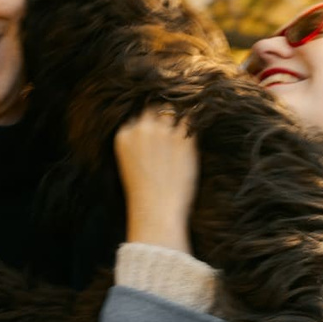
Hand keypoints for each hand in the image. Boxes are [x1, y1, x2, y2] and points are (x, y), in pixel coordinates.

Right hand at [113, 108, 198, 253]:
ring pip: (172, 111)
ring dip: (178, 117)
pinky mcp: (183, 139)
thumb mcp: (130, 165)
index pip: (136, 118)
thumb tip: (153, 131)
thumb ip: (137, 144)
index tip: (155, 133)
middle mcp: (141, 129)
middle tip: (172, 127)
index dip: (148, 124)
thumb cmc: (143, 194)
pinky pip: (191, 121)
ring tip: (186, 125)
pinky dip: (194, 123)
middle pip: (153, 109)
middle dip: (161, 116)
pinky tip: (199, 126)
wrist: (156, 211)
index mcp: (124, 136)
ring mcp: (163, 132)